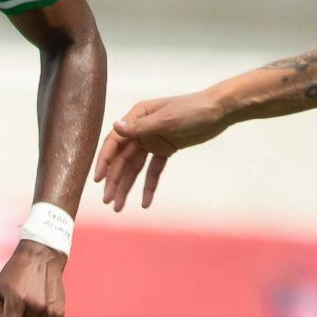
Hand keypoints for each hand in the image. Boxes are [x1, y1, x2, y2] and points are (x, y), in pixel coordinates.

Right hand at [95, 88, 233, 210]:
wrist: (218, 111)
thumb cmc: (192, 109)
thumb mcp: (166, 119)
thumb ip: (140, 127)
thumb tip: (115, 126)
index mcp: (137, 117)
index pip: (115, 142)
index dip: (105, 161)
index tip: (98, 180)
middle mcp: (141, 129)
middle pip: (123, 158)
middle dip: (115, 180)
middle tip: (108, 201)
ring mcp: (152, 140)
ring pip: (135, 168)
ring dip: (126, 186)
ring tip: (119, 207)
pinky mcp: (165, 150)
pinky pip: (153, 171)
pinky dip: (149, 186)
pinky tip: (145, 203)